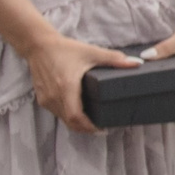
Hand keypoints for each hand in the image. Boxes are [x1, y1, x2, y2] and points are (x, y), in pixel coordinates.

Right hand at [23, 33, 139, 133]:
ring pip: (63, 119)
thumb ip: (114, 59)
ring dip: (77, 123)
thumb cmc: (65, 49)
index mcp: (66, 88)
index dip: (89, 127)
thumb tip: (136, 63)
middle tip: (102, 128)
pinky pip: (57, 113)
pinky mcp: (42, 98)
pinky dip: (68, 116)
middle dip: (86, 128)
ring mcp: (46, 99)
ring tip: (93, 121)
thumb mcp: (91, 52)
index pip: (76, 117)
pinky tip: (79, 112)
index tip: (103, 129)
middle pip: (70, 122)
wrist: (38, 45)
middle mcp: (54, 97)